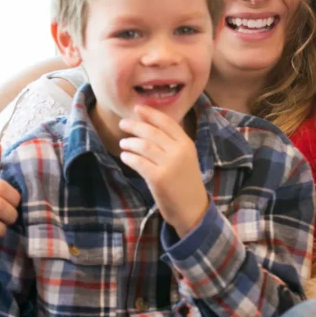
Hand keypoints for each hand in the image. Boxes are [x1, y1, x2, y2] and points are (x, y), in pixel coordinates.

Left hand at [118, 105, 207, 237]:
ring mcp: (169, 165)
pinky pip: (139, 162)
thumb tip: (149, 127)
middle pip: (152, 132)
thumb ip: (172, 144)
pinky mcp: (159, 178)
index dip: (151, 113)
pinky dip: (129, 157)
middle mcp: (179, 151)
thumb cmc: (185, 182)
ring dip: (130, 142)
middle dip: (135, 126)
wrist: (192, 208)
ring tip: (123, 143)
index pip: (167, 122)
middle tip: (123, 124)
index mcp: (187, 144)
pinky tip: (125, 156)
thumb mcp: (186, 158)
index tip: (138, 108)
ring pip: (144, 145)